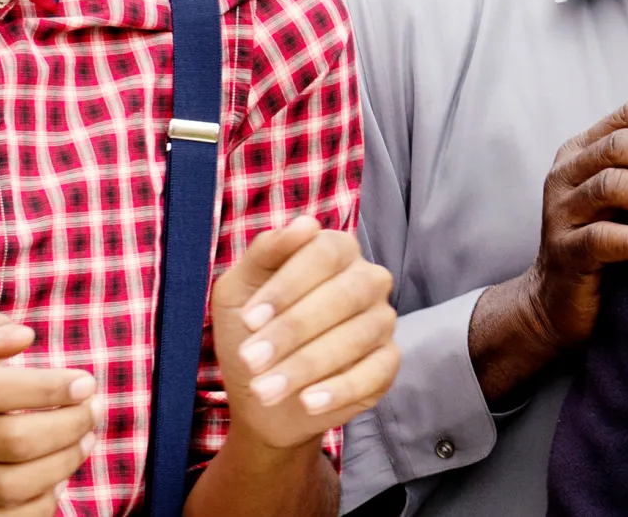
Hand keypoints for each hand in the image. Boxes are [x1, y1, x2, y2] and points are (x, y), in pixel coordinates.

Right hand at [0, 313, 97, 515]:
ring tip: (83, 442)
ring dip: (63, 465)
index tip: (86, 384)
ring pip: (10, 485)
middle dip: (69, 427)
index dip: (50, 388)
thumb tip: (24, 336)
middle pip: (10, 440)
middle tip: (93, 414)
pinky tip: (55, 481)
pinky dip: (38, 504)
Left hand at [214, 216, 400, 450]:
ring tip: (266, 390)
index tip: (250, 320)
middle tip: (252, 360)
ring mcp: (382, 321)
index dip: (289, 285)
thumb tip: (305, 224)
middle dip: (294, 329)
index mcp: (334, 251)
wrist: (261, 393)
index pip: (325, 252)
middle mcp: (367, 280)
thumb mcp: (239, 289)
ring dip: (307, 364)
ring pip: (358, 335)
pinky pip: (375, 371)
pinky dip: (340, 389)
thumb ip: (264, 252)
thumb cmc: (251, 332)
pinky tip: (307, 402)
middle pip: (347, 293)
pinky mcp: (388, 363)